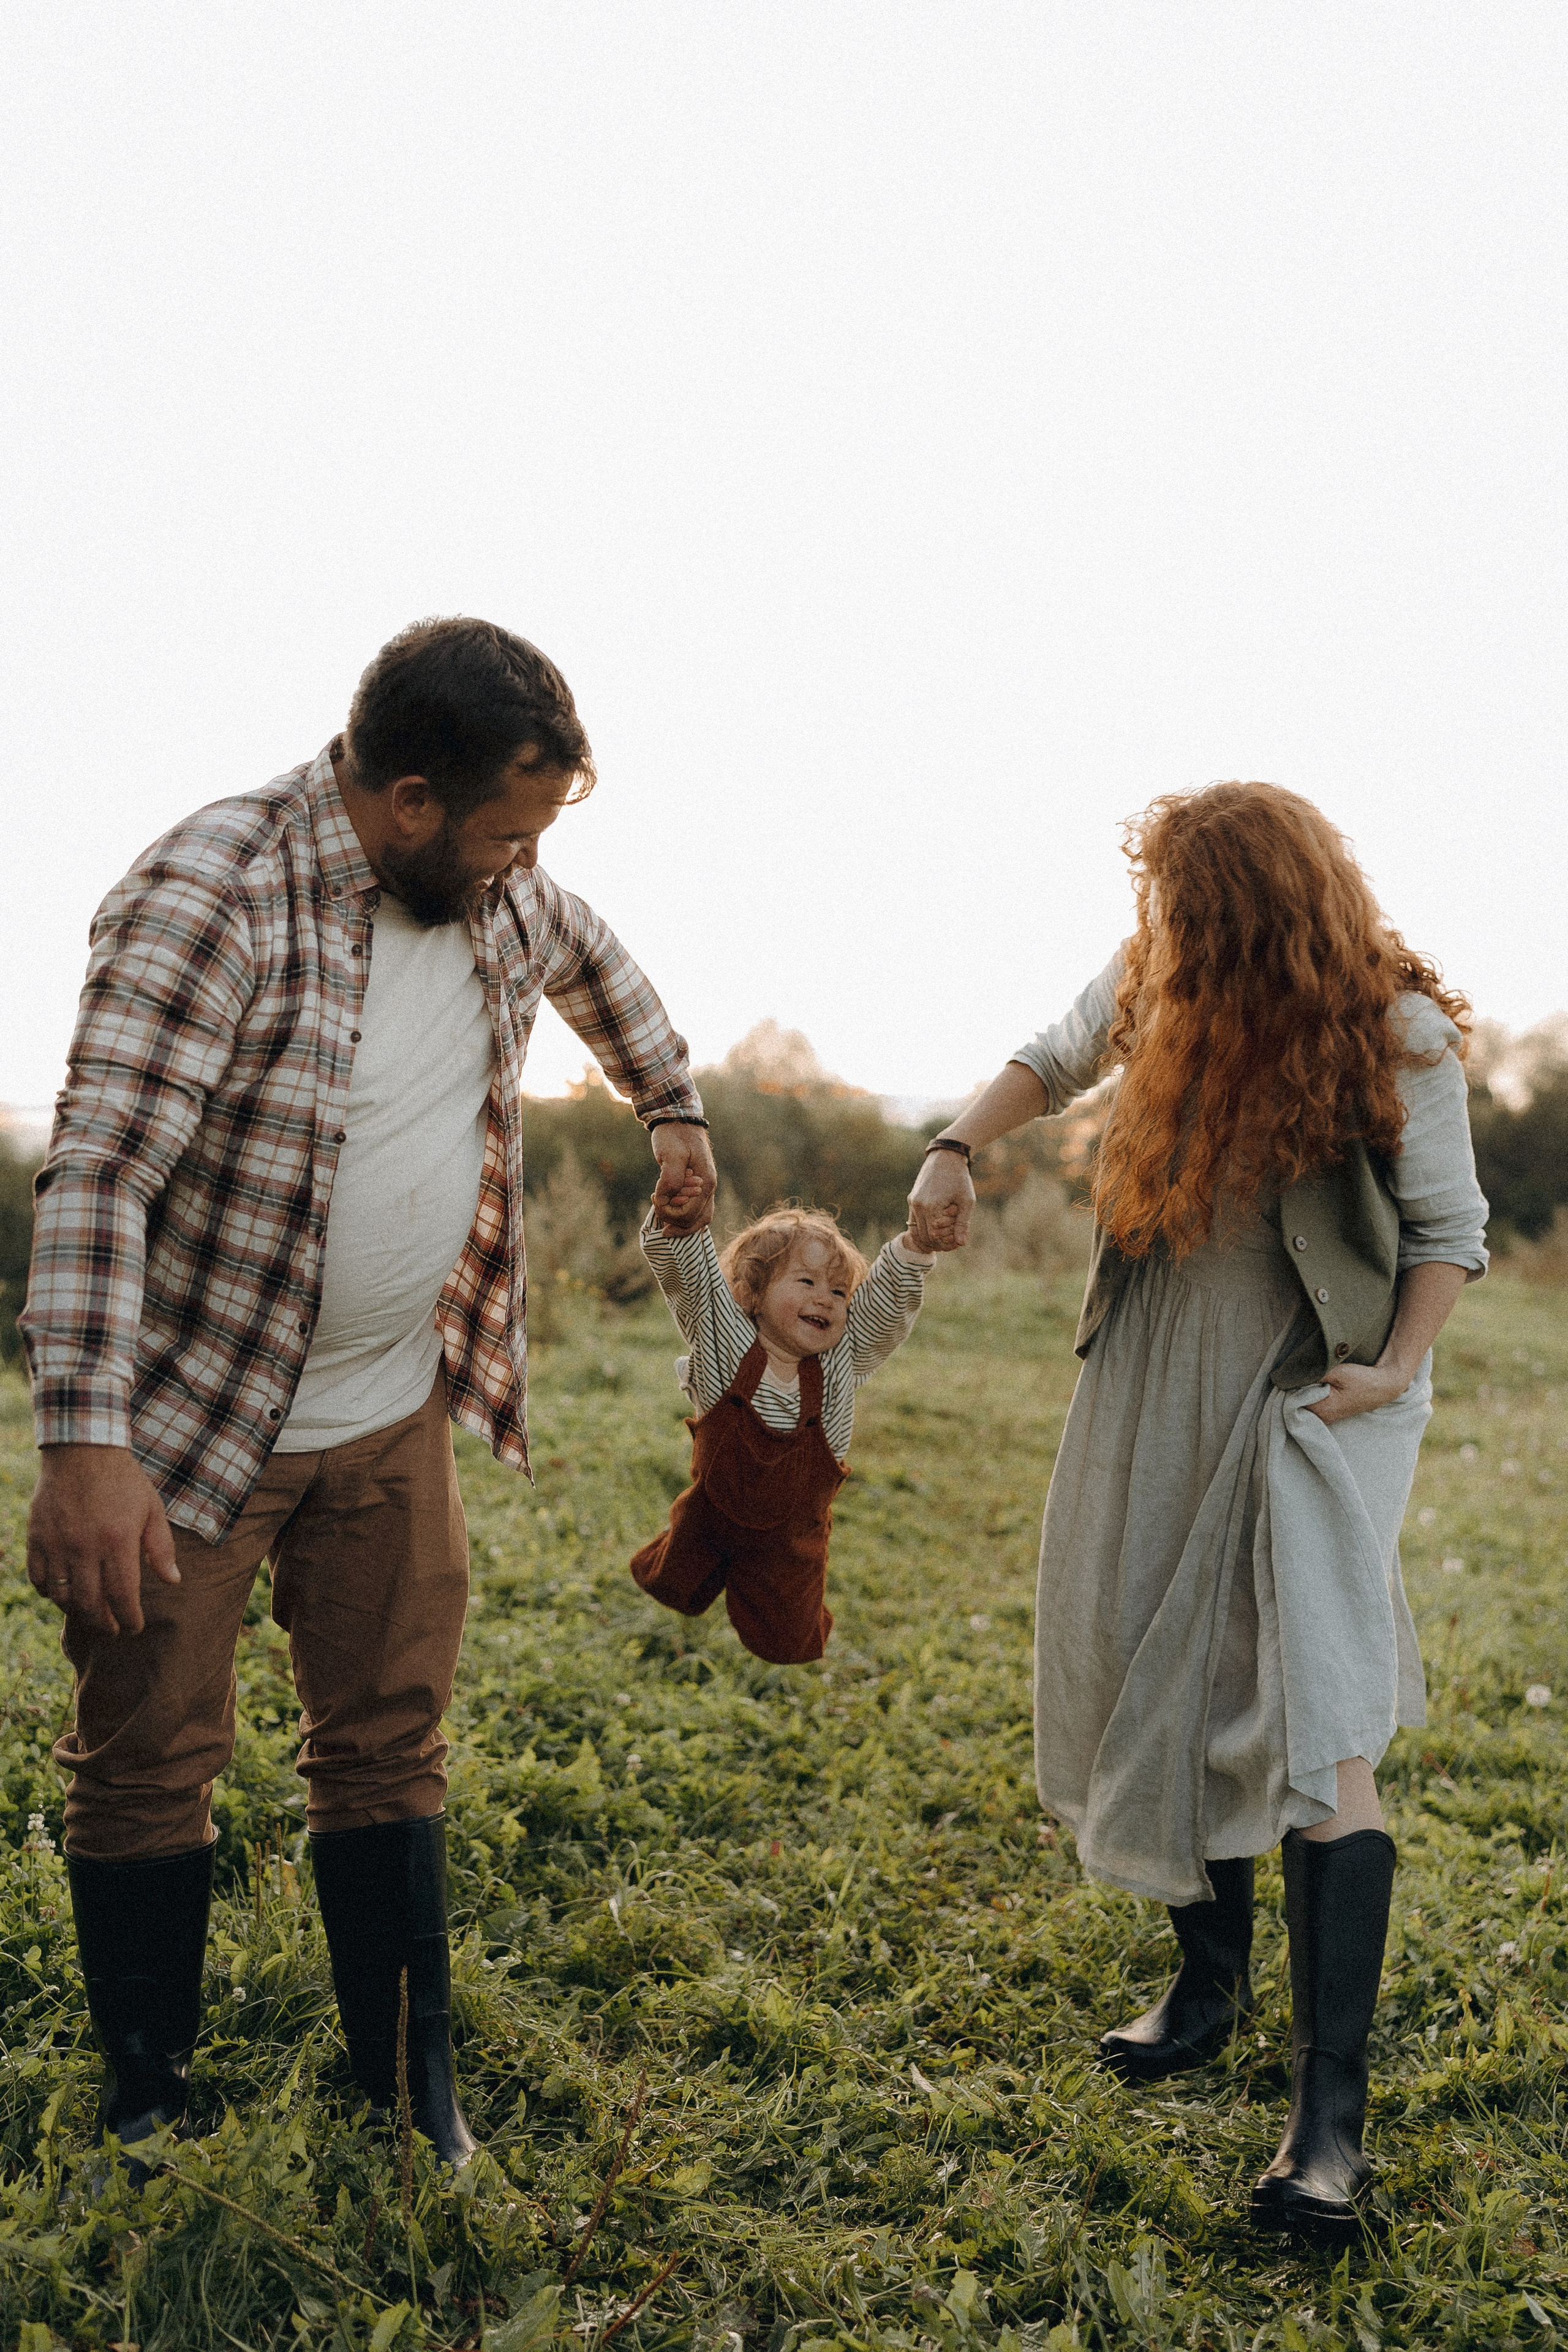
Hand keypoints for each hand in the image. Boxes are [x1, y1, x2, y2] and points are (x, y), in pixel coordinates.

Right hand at [26, 1445, 179, 1635]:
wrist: (82, 1450)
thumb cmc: (124, 1480)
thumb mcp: (152, 1509)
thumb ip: (161, 1548)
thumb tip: (174, 1581)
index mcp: (118, 1540)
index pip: (122, 1595)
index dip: (128, 1619)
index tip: (134, 1628)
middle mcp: (85, 1546)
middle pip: (90, 1603)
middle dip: (104, 1624)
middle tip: (113, 1630)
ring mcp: (57, 1543)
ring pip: (62, 1596)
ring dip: (77, 1612)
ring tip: (91, 1615)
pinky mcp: (37, 1537)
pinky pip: (38, 1578)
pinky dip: (50, 1593)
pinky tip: (63, 1594)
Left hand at [650, 1122, 717, 1233]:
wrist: (678, 1120)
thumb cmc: (674, 1135)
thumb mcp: (671, 1155)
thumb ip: (670, 1180)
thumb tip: (665, 1201)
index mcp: (706, 1182)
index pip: (689, 1214)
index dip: (668, 1212)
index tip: (654, 1196)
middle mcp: (710, 1188)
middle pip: (696, 1221)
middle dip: (673, 1220)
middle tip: (656, 1204)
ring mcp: (706, 1187)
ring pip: (698, 1218)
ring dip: (679, 1221)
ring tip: (661, 1211)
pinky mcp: (699, 1185)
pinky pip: (695, 1209)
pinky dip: (682, 1215)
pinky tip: (669, 1210)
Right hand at [907, 1148, 974, 1252]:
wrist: (946, 1156)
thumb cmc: (959, 1178)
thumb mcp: (966, 1201)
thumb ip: (962, 1224)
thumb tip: (961, 1244)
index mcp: (931, 1207)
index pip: (933, 1237)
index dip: (944, 1244)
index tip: (956, 1242)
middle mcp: (918, 1205)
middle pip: (923, 1236)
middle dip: (937, 1241)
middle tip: (951, 1240)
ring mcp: (913, 1201)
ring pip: (916, 1229)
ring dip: (929, 1234)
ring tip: (945, 1233)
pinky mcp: (912, 1198)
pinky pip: (915, 1218)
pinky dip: (925, 1225)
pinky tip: (938, 1223)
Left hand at [1303, 1359, 1412, 1425]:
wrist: (1384, 1385)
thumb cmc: (1363, 1380)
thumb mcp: (1338, 1372)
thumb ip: (1314, 1374)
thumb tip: (1293, 1373)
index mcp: (1322, 1410)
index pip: (1292, 1400)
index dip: (1290, 1386)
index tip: (1292, 1374)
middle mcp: (1323, 1417)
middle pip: (1297, 1403)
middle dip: (1296, 1388)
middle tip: (1300, 1373)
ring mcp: (1327, 1416)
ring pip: (1305, 1403)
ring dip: (1305, 1390)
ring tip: (1311, 1377)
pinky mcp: (1331, 1411)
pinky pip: (1314, 1403)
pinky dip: (1312, 1394)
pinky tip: (1318, 1384)